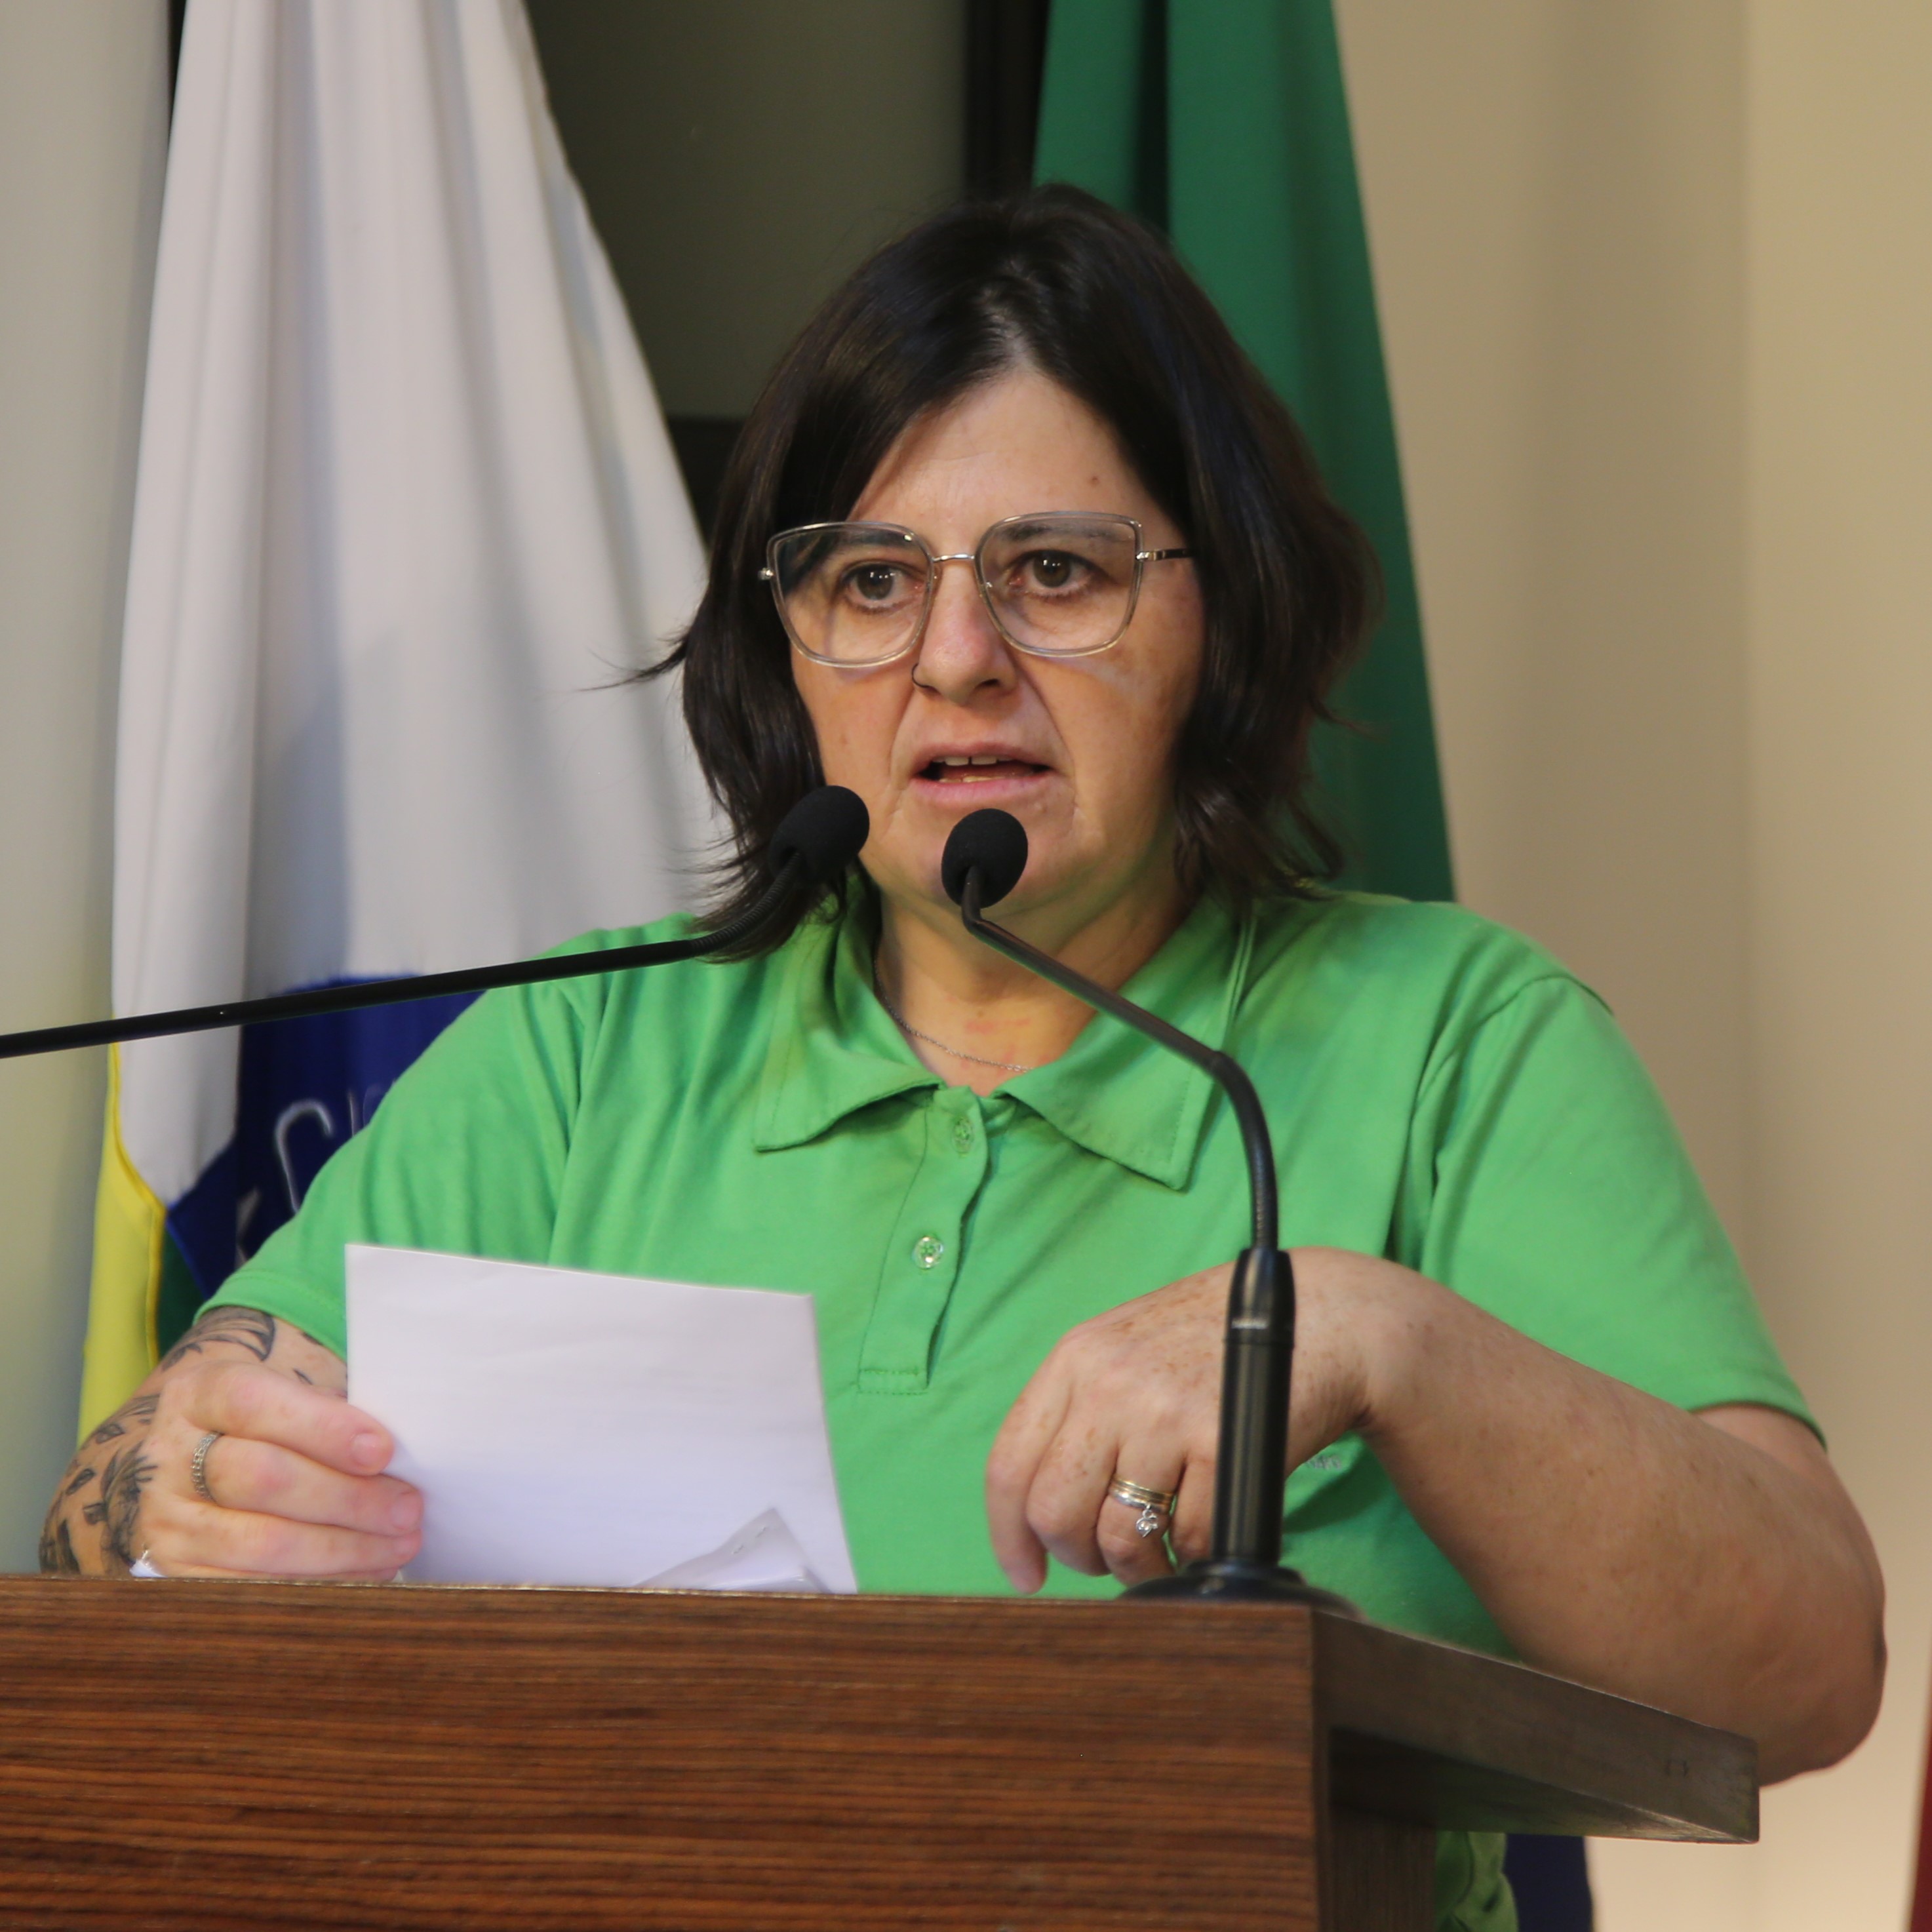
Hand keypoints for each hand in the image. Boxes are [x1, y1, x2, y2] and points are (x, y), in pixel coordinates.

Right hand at [43, 1307, 421, 1579]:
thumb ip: (337, 1414)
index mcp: (200, 1393)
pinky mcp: (175, 1574)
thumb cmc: (279, 1426)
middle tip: (409, 1510)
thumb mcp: (294, 1398)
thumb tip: (406, 1454)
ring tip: (401, 1545)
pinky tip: (365, 1573)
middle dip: (346, 1498)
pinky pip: (250, 1591)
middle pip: (260, 1478)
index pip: (255, 1403)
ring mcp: (165, 1519)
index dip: (323, 1428)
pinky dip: (318, 1585)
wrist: (205, 1466)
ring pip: (258, 1542)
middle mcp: (167, 1455)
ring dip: (341, 1549)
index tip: (384, 1451)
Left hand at [985, 1248, 1402, 1590]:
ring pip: (1118, 1537)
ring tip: (1160, 1553)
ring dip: (1137, 1568)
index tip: (1025, 1573)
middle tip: (1108, 1559)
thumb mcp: (1129, 1351)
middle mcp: (1110, 1383)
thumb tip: (1040, 1511)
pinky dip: (1195, 1555)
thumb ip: (1083, 1413)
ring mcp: (1164, 1413)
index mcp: (1076, 1358)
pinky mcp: (1221, 1443)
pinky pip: (1189, 1539)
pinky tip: (1205, 1535)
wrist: (1316, 1315)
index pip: (1009, 1463)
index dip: (1008, 1534)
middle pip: (1054, 1512)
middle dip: (1078, 1555)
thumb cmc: (1217, 1344)